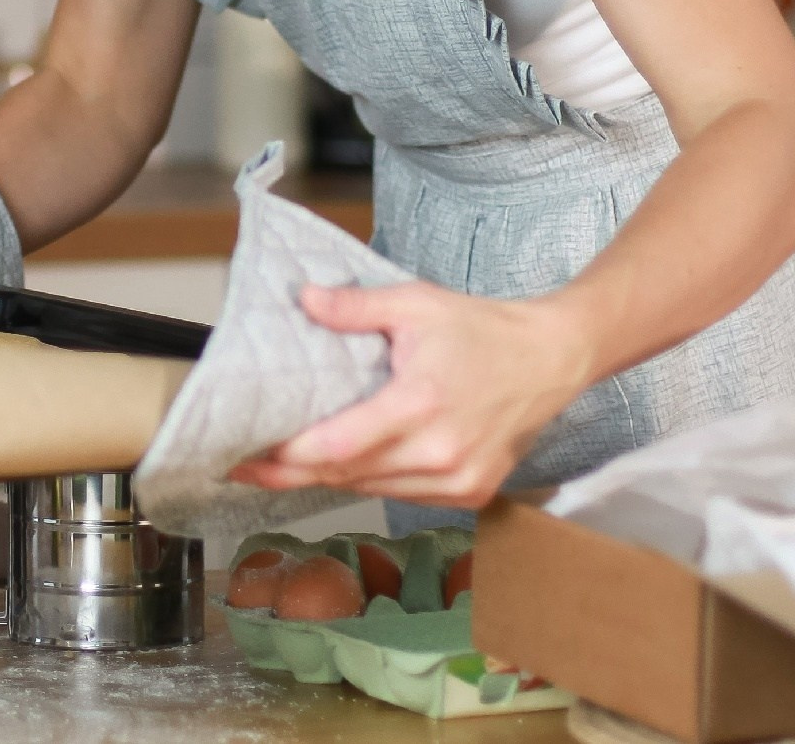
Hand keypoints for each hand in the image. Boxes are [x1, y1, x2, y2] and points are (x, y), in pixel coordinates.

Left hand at [226, 281, 595, 509]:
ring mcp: (458, 480)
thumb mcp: (415, 303)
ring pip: (371, 489)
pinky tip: (341, 468)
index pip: (337, 446)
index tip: (247, 452)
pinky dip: (368, 481)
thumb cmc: (482, 329)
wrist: (552, 358)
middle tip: (242, 467)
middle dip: (289, 473)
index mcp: (421, 405)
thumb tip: (305, 300)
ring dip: (326, 480)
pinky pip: (401, 495)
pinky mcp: (471, 493)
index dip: (287, 455)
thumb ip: (356, 308)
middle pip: (346, 475)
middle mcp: (440, 453)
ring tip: (278, 469)